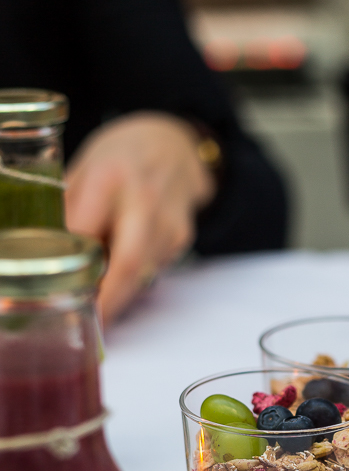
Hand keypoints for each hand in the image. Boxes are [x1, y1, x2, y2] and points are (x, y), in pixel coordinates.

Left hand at [65, 112, 215, 323]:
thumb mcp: (84, 169)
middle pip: (128, 263)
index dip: (72, 269)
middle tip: (91, 324)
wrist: (175, 146)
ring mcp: (169, 221)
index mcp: (111, 176)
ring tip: (100, 304)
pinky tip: (123, 273)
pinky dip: (134, 278)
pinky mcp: (181, 237)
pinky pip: (153, 268)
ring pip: (142, 273)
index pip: (86, 234)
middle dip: (108, 301)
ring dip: (119, 294)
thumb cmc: (121, 158)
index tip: (58, 296)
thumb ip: (68, 209)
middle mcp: (145, 199)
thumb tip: (44, 252)